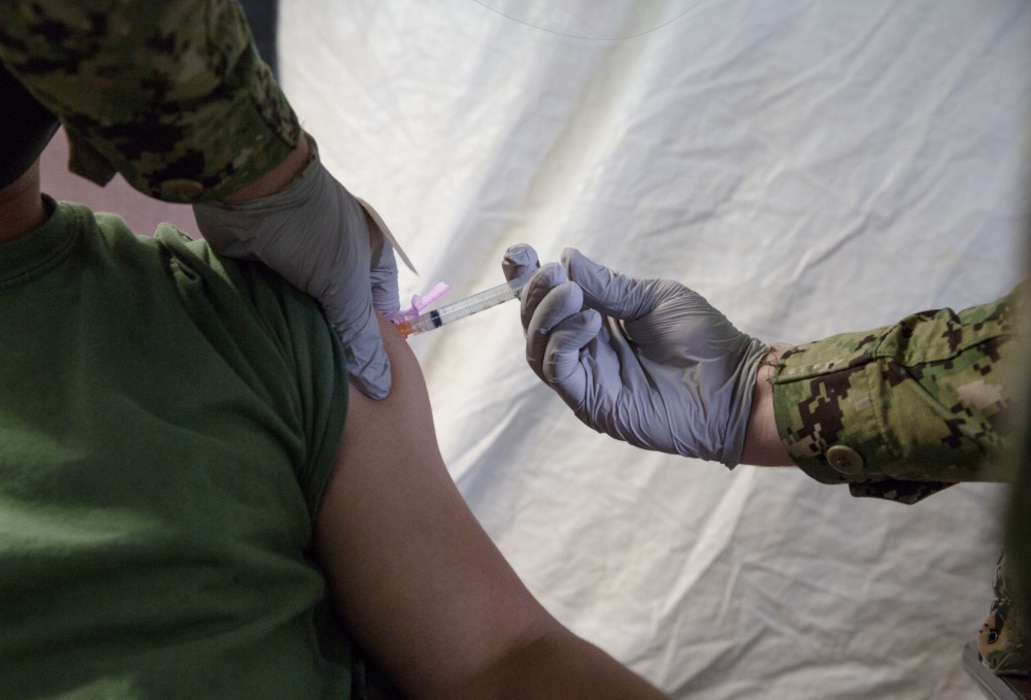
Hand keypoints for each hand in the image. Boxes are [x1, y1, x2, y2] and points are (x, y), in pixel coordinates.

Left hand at [194, 141, 399, 398]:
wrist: (250, 188)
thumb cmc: (312, 231)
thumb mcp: (346, 288)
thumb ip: (361, 339)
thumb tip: (381, 386)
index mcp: (371, 255)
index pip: (382, 310)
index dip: (375, 342)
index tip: (364, 378)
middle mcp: (340, 260)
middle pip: (344, 315)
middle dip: (336, 344)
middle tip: (330, 384)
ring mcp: (302, 263)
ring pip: (309, 313)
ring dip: (304, 336)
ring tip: (301, 372)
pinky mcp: (268, 268)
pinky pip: (278, 305)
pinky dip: (277, 324)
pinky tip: (274, 350)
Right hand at [503, 246, 769, 465]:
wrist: (735, 385)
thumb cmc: (702, 341)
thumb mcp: (652, 299)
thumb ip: (608, 286)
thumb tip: (567, 259)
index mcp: (595, 322)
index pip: (547, 301)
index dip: (525, 277)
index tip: (519, 253)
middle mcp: (583, 351)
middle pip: (534, 322)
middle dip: (535, 292)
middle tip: (555, 273)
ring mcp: (585, 379)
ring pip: (537, 347)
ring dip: (547, 314)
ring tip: (574, 295)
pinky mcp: (592, 404)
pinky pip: (557, 371)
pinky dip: (563, 342)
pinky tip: (591, 323)